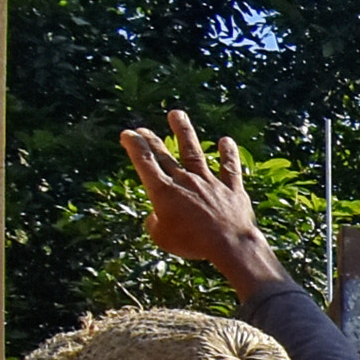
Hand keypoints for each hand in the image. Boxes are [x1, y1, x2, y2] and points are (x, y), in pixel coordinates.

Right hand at [117, 110, 286, 294]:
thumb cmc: (192, 243)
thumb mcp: (162, 238)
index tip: (128, 134)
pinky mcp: (232, 188)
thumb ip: (154, 223)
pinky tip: (226, 140)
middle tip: (143, 129)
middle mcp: (186, 181)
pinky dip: (228, 154)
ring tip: (177, 114)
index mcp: (164, 192)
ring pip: (193, 152)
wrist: (229, 244)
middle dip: (152, 140)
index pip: (144, 162)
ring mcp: (210, 182)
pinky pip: (229, 168)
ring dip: (184, 131)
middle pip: (165, 155)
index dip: (134, 146)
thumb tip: (157, 216)